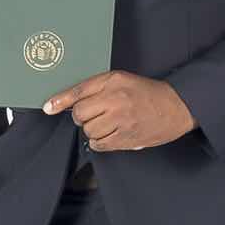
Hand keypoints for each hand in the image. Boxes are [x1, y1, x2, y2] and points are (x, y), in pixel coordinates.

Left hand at [43, 70, 196, 151]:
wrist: (176, 107)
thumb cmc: (147, 93)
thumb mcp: (121, 80)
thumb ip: (96, 87)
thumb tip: (69, 102)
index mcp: (113, 81)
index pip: (79, 91)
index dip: (60, 101)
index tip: (48, 107)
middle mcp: (116, 99)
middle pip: (80, 114)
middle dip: (82, 117)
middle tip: (95, 114)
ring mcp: (121, 120)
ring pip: (88, 130)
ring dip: (93, 130)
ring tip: (108, 124)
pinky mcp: (126, 137)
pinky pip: (99, 144)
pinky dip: (100, 142)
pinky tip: (111, 134)